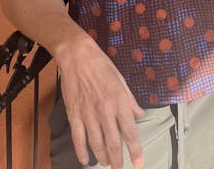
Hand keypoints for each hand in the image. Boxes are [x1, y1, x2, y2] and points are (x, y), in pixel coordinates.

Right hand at [56, 36, 145, 168]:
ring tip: (106, 163)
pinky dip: (81, 151)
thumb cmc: (101, 64)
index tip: (139, 163)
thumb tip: (139, 115)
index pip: (130, 132)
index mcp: (120, 101)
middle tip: (120, 168)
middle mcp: (105, 111)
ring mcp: (88, 114)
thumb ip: (131, 100)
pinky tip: (85, 159)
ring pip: (96, 144)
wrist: (77, 56)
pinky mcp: (74, 114)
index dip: (135, 150)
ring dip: (102, 157)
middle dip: (118, 160)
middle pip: (113, 143)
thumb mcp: (121, 79)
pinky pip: (78, 138)